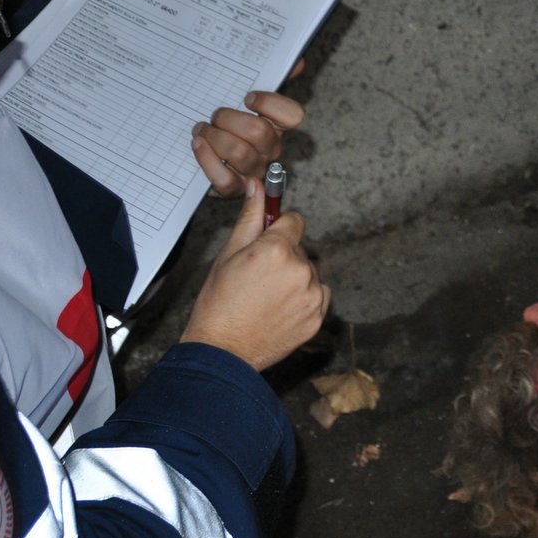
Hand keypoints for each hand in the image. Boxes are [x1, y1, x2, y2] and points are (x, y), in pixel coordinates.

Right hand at [180, 176, 329, 370]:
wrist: (223, 351)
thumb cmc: (219, 303)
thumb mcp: (229, 255)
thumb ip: (250, 218)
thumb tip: (258, 186)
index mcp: (277, 249)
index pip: (294, 220)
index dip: (278, 228)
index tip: (268, 239)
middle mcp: (300, 269)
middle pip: (299, 248)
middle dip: (283, 256)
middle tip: (257, 278)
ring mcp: (312, 294)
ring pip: (308, 272)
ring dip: (294, 278)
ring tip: (266, 297)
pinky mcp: (318, 315)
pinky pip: (317, 294)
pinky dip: (303, 298)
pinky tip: (279, 309)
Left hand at [191, 60, 305, 197]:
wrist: (210, 161)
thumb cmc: (232, 128)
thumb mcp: (249, 105)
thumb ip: (273, 81)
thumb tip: (298, 61)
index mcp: (278, 127)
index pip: (293, 116)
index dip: (271, 104)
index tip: (248, 97)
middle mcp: (271, 150)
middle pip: (259, 132)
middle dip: (229, 119)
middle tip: (215, 115)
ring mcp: (253, 171)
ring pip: (239, 152)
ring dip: (214, 136)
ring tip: (201, 129)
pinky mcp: (233, 188)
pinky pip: (224, 177)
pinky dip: (207, 159)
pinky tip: (197, 144)